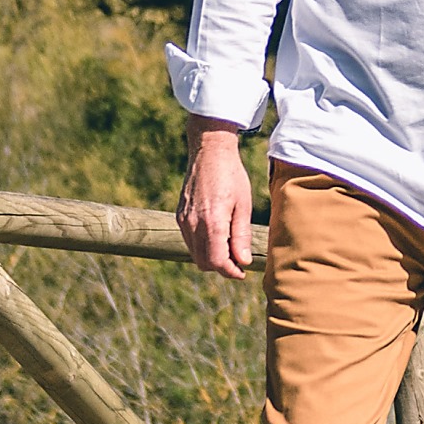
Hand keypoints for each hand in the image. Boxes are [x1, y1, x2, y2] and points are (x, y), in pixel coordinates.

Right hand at [177, 121, 257, 280]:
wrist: (209, 151)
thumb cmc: (232, 176)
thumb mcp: (243, 205)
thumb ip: (241, 236)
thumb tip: (242, 262)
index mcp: (211, 222)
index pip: (216, 262)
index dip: (230, 271)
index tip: (241, 272)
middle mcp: (193, 224)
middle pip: (203, 262)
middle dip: (221, 266)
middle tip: (238, 260)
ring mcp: (183, 220)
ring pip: (195, 253)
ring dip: (211, 257)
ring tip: (230, 246)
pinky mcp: (179, 215)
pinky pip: (189, 241)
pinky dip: (202, 245)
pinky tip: (217, 234)